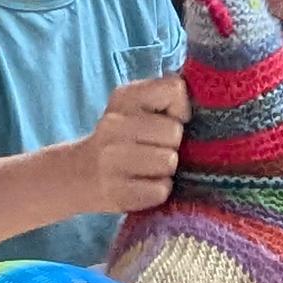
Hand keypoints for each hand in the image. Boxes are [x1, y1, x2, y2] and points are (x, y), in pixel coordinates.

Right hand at [76, 75, 190, 212]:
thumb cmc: (122, 138)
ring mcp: (111, 160)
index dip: (180, 108)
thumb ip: (166, 95)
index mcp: (125, 97)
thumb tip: (204, 93)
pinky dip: (158, 190)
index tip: (169, 119)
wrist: (78, 175)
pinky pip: (161, 190)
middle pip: (175, 132)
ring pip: (170, 162)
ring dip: (166, 169)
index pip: (175, 89)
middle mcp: (114, 125)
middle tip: (155, 148)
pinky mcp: (116, 193)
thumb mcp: (136, 106)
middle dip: (173, 143)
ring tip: (148, 167)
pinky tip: (142, 185)